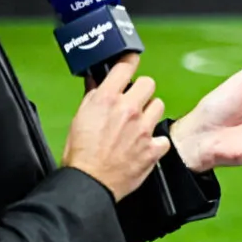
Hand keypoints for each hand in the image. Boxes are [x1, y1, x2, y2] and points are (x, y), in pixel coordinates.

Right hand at [62, 54, 170, 200]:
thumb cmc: (81, 154)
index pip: (126, 66)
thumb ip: (93, 97)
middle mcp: (128, 110)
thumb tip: (97, 81)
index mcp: (107, 100)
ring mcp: (144, 128)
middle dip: (142, 90)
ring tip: (138, 123)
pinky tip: (144, 145)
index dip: (130, 60)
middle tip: (135, 100)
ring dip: (150, 112)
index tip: (132, 60)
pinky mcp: (154, 146)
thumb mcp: (80, 118)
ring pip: (159, 105)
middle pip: (149, 83)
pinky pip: (162, 136)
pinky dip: (155, 141)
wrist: (89, 182)